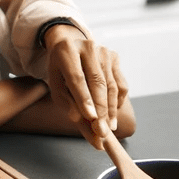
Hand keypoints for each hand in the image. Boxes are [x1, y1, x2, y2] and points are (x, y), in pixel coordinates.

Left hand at [43, 25, 128, 145]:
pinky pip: (120, 84)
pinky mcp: (114, 57)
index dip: (84, 98)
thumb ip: (67, 105)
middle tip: (102, 131)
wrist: (70, 47)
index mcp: (65, 51)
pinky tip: (112, 114)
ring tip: (109, 128)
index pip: (77, 78)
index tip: (91, 118)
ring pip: (111, 85)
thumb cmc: (61, 72)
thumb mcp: (57, 87)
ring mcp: (103, 50)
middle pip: (97, 82)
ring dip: (111, 110)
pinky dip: (117, 101)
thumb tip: (80, 121)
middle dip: (101, 109)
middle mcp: (86, 47)